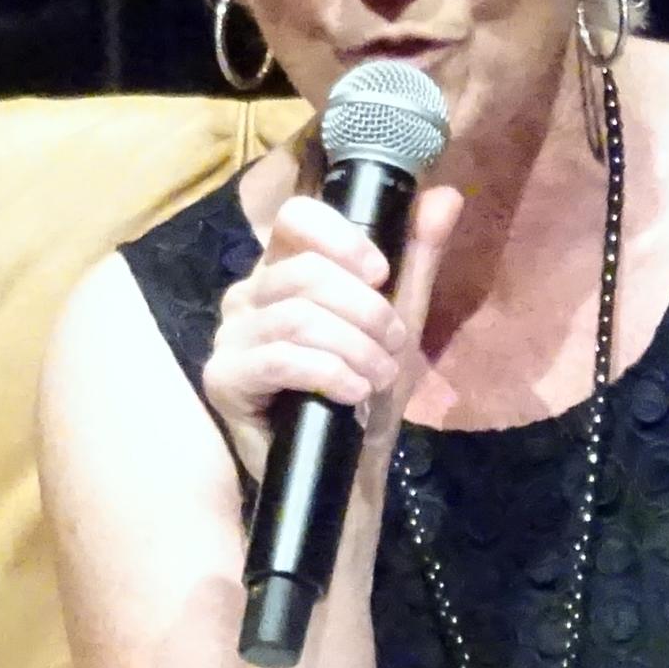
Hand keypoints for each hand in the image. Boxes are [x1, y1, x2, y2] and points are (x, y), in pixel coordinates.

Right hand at [203, 181, 462, 491]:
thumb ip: (417, 259)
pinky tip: (352, 394)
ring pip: (296, 316)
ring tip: (378, 378)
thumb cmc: (366, 393)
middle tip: (393, 348)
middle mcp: (248, 295)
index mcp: (283, 270)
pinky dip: (328, 373)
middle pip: (304, 272)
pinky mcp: (223, 380)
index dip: (342, 238)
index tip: (381, 274)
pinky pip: (278, 358)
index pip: (295, 218)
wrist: (349, 471)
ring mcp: (230, 338)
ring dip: (354, 347)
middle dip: (365, 312)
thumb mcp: (402, 321)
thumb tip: (445, 196)